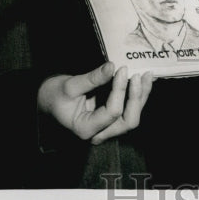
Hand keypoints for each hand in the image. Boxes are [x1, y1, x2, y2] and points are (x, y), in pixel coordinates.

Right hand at [37, 62, 154, 143]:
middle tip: (137, 76)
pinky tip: (144, 80)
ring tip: (147, 75)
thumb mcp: (70, 86)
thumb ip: (91, 78)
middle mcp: (100, 133)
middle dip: (135, 98)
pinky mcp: (113, 119)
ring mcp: (108, 128)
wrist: (52, 100)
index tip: (122, 69)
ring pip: (132, 117)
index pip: (112, 113)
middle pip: (128, 122)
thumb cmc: (57, 95)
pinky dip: (138, 96)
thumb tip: (112, 66)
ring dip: (141, 96)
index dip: (120, 90)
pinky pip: (130, 110)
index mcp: (86, 129)